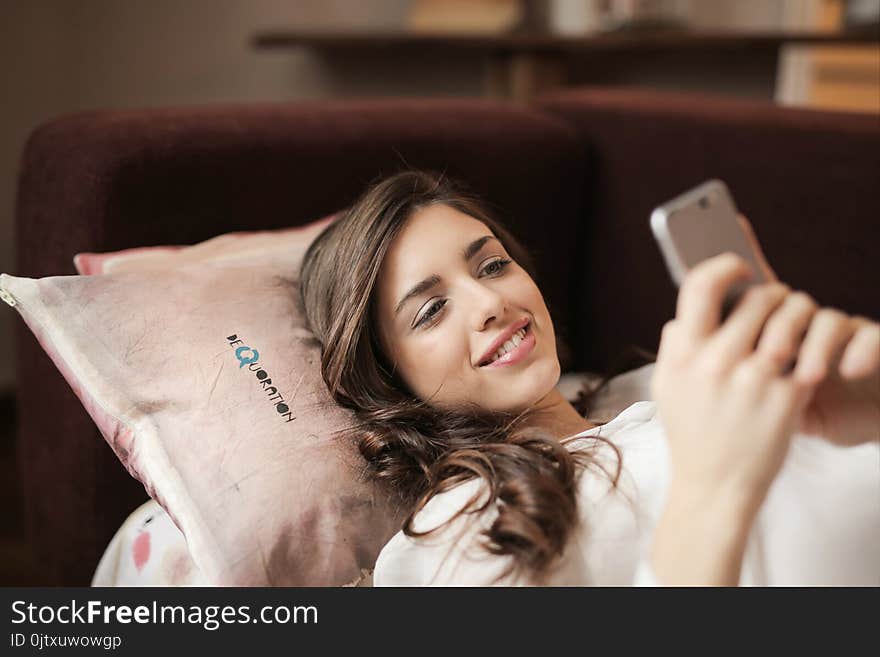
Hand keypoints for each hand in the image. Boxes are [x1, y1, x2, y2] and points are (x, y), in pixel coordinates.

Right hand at [651, 253, 816, 509]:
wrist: (715, 486)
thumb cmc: (691, 433)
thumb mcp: (665, 386)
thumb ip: (673, 345)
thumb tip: (685, 312)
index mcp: (682, 355)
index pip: (701, 286)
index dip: (723, 267)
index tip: (738, 268)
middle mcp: (715, 363)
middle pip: (756, 299)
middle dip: (772, 293)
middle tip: (777, 300)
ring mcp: (753, 380)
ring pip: (789, 318)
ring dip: (798, 312)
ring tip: (797, 319)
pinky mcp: (786, 398)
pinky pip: (808, 353)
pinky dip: (812, 346)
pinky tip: (807, 351)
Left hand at [739, 215, 879, 444]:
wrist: (854, 424)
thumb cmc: (796, 406)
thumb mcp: (751, 389)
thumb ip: (716, 358)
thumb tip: (673, 329)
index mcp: (768, 327)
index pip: (749, 289)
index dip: (736, 269)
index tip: (734, 266)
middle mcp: (801, 322)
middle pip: (783, 302)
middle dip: (775, 327)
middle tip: (769, 356)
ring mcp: (837, 332)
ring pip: (824, 317)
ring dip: (814, 345)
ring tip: (806, 376)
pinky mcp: (872, 346)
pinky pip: (869, 336)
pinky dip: (860, 351)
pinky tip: (848, 370)